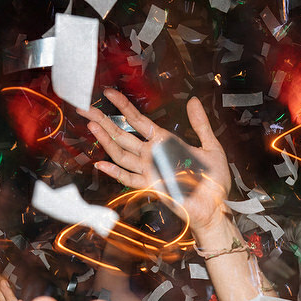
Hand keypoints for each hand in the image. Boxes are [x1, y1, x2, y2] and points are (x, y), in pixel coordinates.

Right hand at [83, 88, 230, 230]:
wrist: (215, 207)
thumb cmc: (214, 181)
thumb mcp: (210, 146)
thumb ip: (200, 124)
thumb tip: (193, 100)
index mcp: (164, 142)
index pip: (138, 121)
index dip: (123, 107)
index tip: (109, 93)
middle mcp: (152, 155)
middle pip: (122, 135)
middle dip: (104, 121)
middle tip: (85, 107)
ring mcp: (149, 171)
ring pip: (121, 153)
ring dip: (106, 140)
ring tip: (91, 124)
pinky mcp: (151, 186)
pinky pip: (129, 179)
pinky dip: (115, 173)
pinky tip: (100, 164)